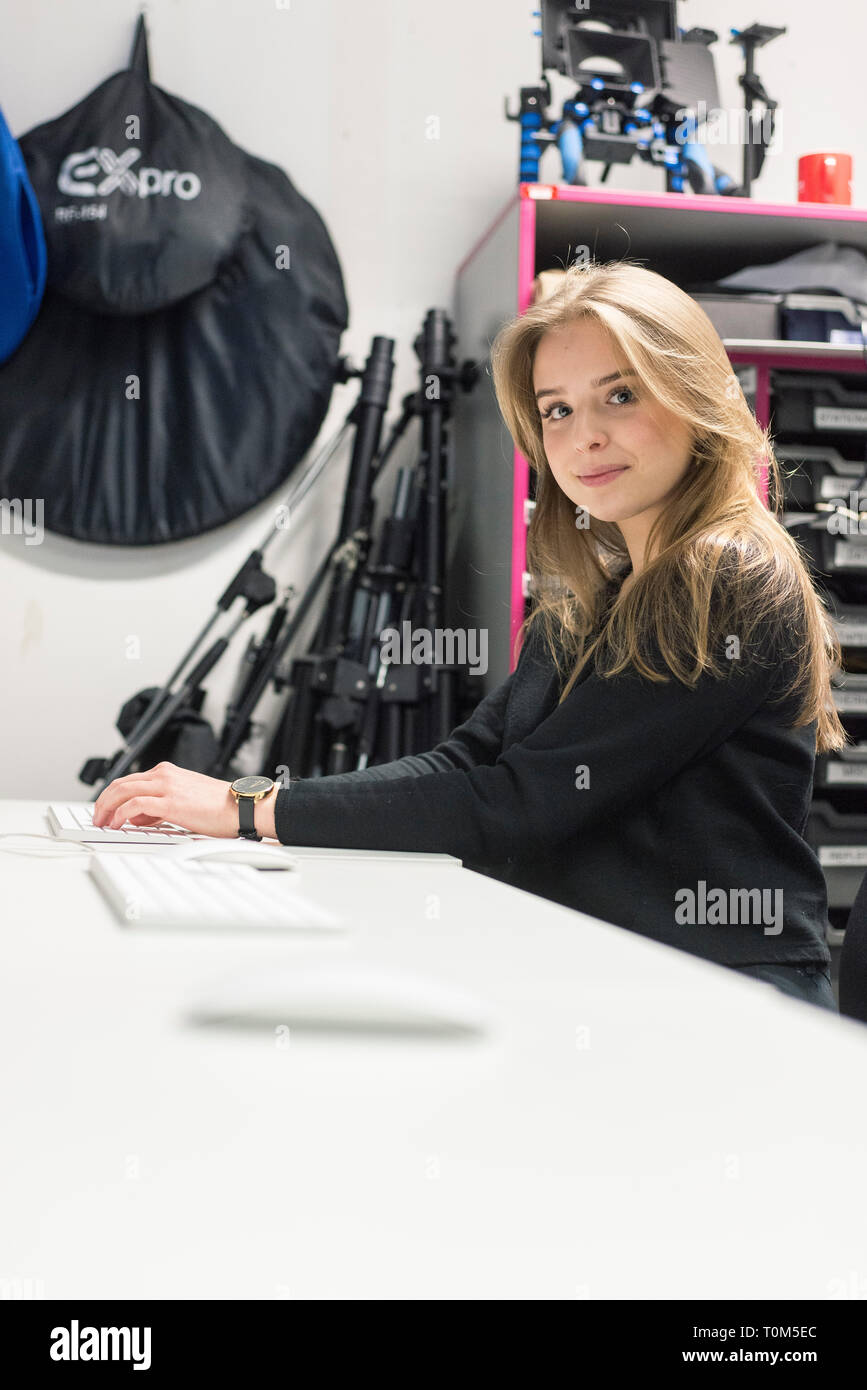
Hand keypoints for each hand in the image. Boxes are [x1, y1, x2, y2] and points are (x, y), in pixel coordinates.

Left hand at [92, 761, 238, 837]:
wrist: (241, 807)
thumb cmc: (220, 807)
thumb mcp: (184, 801)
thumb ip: (159, 806)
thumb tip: (138, 817)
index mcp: (167, 772)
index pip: (129, 780)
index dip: (112, 796)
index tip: (105, 810)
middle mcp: (164, 774)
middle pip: (120, 783)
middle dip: (103, 801)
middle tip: (97, 817)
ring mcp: (166, 786)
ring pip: (123, 791)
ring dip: (107, 808)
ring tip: (102, 823)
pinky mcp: (170, 802)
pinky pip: (134, 805)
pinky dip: (121, 814)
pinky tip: (117, 824)